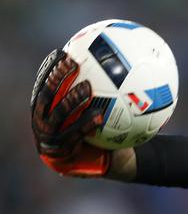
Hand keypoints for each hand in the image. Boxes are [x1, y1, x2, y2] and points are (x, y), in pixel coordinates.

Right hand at [30, 49, 109, 176]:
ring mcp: (49, 139)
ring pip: (58, 117)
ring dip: (71, 101)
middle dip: (57, 79)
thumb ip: (103, 89)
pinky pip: (74, 136)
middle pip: (47, 96)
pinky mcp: (60, 154)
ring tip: (87, 88)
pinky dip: (86, 124)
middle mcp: (43, 122)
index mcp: (48, 109)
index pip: (45, 83)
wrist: (109, 160)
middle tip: (74, 65)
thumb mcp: (105, 108)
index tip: (64, 53)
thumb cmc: (106, 130)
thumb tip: (118, 61)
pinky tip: (99, 116)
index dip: (51, 68)